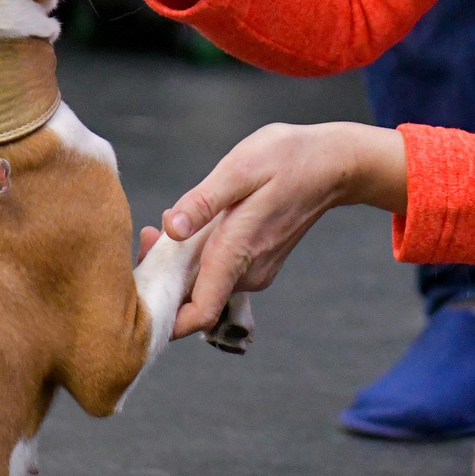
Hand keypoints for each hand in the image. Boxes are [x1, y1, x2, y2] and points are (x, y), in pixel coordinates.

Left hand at [151, 122, 407, 337]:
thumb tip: (170, 228)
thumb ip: (203, 202)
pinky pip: (221, 271)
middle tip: (150, 236)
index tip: (140, 290)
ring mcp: (256, 270)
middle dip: (164, 277)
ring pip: (206, 284)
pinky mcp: (260, 263)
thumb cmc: (287, 158)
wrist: (334, 165)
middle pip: (194, 299)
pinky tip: (195, 226)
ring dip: (181, 263)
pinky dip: (201, 257)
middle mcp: (248, 272)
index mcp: (237, 254)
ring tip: (168, 227)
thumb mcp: (239, 168)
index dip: (164, 317)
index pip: (197, 315)